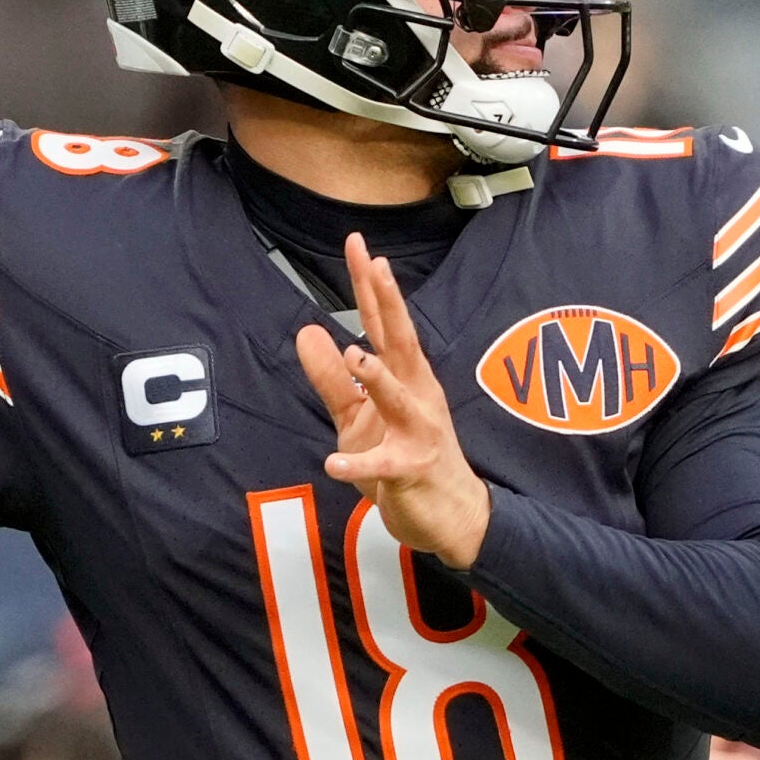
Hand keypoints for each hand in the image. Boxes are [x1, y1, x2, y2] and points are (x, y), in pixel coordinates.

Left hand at [294, 234, 493, 568]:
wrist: (451, 516)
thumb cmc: (407, 459)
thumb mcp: (358, 417)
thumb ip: (332, 378)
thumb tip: (308, 331)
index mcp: (405, 376)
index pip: (382, 323)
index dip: (371, 285)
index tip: (358, 244)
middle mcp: (417, 394)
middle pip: (401, 342)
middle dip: (388, 304)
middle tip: (376, 266)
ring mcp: (418, 431)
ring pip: (398, 398)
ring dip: (378, 377)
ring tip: (354, 356)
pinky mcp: (411, 470)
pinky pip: (384, 465)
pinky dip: (360, 464)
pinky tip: (334, 463)